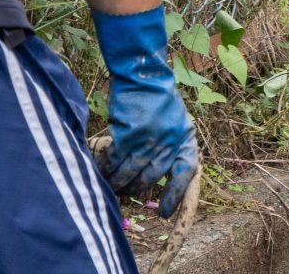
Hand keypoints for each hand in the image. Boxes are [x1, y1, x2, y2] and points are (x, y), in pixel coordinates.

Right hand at [92, 5, 198, 218]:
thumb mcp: (175, 122)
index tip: (164, 213)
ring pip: (131, 171)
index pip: (186, 172)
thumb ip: (170, 145)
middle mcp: (169, 140)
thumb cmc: (160, 100)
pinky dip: (108, 167)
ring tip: (110, 186)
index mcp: (185, 137)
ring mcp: (149, 139)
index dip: (175, 194)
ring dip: (119, 181)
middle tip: (125, 193)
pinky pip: (116, 160)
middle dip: (136, 188)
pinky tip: (102, 171)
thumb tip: (158, 174)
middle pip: (151, 176)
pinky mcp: (128, 135)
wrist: (144, 76)